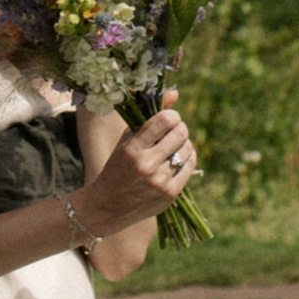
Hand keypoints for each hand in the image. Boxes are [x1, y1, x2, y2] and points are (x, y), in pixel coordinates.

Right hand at [73, 96, 198, 235]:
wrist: (108, 206)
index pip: (164, 120)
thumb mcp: (126, 140)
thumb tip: (175, 93)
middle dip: (179, 129)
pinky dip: (186, 158)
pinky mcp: (170, 193)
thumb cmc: (118, 166)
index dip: (171, 116)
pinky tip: (176, 159)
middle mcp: (147, 165)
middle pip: (181, 133)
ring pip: (188, 149)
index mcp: (132, 149)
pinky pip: (190, 165)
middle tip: (172, 132)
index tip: (168, 119)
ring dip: (183, 144)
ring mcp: (160, 181)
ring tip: (172, 147)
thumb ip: (150, 116)